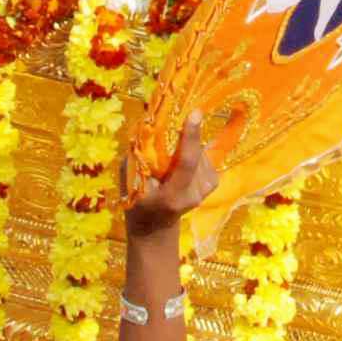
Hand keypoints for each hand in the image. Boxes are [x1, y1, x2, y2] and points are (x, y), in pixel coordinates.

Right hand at [125, 118, 215, 242]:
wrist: (155, 227)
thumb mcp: (130, 181)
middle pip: (197, 155)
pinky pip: (205, 158)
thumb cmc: (137, 203)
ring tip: (171, 158)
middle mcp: (193, 194)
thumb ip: (138, 158)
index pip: (186, 163)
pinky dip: (194, 153)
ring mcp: (204, 192)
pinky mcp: (211, 185)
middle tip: (172, 129)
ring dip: (188, 147)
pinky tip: (181, 162)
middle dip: (186, 136)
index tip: (195, 113)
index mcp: (172, 195)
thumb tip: (148, 129)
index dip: (190, 137)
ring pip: (202, 155)